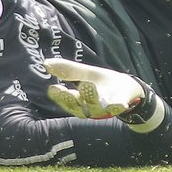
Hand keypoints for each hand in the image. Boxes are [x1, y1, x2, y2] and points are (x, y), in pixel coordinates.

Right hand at [44, 58, 162, 131]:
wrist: (126, 87)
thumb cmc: (101, 82)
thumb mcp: (85, 73)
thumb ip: (68, 70)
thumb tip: (45, 63)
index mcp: (78, 99)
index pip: (65, 100)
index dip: (59, 96)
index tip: (53, 88)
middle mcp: (88, 107)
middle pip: (77, 106)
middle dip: (71, 99)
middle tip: (67, 91)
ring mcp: (104, 108)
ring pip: (95, 107)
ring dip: (91, 98)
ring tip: (88, 85)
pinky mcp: (119, 105)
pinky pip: (118, 107)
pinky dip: (118, 106)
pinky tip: (120, 103)